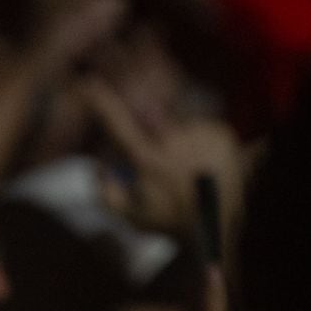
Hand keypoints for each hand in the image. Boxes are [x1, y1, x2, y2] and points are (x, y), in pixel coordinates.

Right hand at [77, 76, 243, 236]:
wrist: (218, 227)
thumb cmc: (169, 223)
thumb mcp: (129, 217)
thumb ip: (104, 193)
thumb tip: (97, 166)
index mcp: (145, 159)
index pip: (116, 123)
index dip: (99, 102)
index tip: (87, 84)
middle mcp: (171, 141)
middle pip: (151, 119)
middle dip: (153, 133)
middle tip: (165, 163)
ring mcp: (198, 134)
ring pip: (178, 125)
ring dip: (179, 142)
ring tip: (190, 171)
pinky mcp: (223, 132)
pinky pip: (202, 127)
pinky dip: (200, 142)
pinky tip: (206, 165)